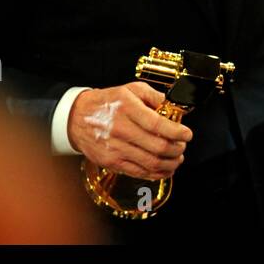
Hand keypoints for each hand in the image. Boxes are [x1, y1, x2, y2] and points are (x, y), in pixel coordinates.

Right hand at [67, 82, 191, 178]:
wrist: (76, 118)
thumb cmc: (107, 102)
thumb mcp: (131, 90)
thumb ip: (154, 96)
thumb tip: (174, 108)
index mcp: (127, 108)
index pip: (158, 125)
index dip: (177, 132)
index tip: (187, 134)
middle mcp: (121, 129)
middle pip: (157, 146)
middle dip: (177, 149)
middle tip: (183, 146)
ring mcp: (115, 148)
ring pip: (150, 162)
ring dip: (170, 163)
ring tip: (177, 158)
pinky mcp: (111, 161)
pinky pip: (138, 172)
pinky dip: (156, 173)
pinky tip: (165, 169)